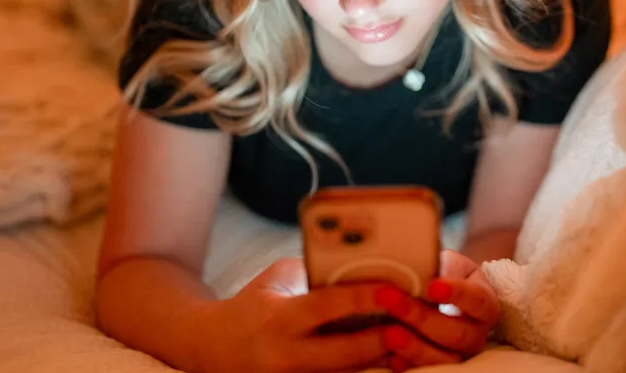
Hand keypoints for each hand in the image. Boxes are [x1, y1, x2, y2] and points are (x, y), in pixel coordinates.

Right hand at [192, 258, 392, 372]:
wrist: (211, 348)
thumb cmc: (252, 304)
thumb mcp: (277, 280)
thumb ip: (315, 275)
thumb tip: (364, 262)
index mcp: (277, 319)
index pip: (327, 307)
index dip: (362, 297)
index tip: (393, 288)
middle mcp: (284, 356)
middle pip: (346, 352)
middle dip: (384, 337)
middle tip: (414, 319)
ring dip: (380, 358)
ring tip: (408, 338)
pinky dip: (362, 371)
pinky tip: (384, 358)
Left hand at [374, 250, 500, 371]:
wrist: (436, 296)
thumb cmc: (442, 274)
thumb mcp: (447, 262)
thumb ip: (441, 266)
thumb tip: (425, 271)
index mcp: (484, 303)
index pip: (477, 301)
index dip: (457, 294)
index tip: (431, 286)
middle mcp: (477, 333)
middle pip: (458, 334)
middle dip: (422, 319)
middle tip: (392, 302)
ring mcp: (460, 355)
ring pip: (446, 359)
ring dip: (415, 347)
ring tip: (389, 333)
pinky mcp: (441, 367)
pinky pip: (428, 372)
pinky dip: (408, 365)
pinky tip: (391, 357)